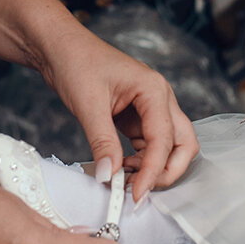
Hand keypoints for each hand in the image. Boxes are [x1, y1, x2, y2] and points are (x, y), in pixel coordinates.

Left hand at [42, 30, 197, 200]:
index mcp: (154, 90)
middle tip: (141, 191)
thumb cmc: (76, 63)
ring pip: (169, 147)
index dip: (153, 171)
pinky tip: (121, 169)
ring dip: (154, 168)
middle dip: (168, 171)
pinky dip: (141, 161)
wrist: (60, 48)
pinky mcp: (137, 117)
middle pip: (183, 144)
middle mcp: (160, 99)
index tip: (137, 195)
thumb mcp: (88, 104)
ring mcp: (150, 108)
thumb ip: (102, 142)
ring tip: (125, 182)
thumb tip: (108, 177)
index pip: (165, 140)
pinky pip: (150, 145)